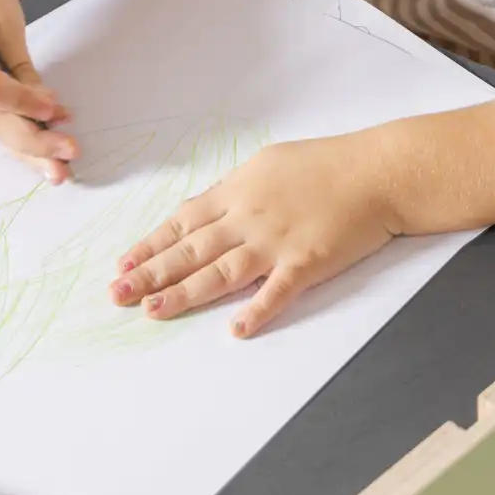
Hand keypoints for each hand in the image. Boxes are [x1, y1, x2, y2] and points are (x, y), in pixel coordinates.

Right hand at [0, 0, 76, 182]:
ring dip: (33, 151)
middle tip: (71, 151)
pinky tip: (49, 157)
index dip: (21, 102)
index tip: (54, 106)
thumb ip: (22, 73)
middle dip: (34, 142)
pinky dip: (27, 142)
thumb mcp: (6, 28)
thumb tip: (48, 114)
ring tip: (63, 168)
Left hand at [109, 133, 396, 335]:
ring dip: (184, 294)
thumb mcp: (271, 165)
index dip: (150, 245)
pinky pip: (276, 291)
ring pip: (219, 272)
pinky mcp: (307, 263)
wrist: (377, 171)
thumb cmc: (328, 165)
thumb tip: (211, 210)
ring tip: (153, 311)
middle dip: (150, 273)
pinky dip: (256, 311)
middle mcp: (248, 217)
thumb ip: (238, 192)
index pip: (182, 222)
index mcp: (237, 191)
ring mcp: (275, 242)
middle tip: (118, 295)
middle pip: (190, 250)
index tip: (123, 264)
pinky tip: (235, 329)